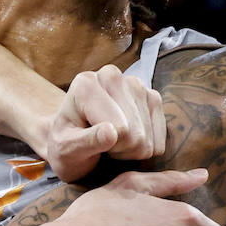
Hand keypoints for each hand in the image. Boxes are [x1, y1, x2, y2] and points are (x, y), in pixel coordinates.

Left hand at [43, 65, 164, 181]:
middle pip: (135, 132)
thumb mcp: (66, 149)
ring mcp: (136, 84)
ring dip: (132, 149)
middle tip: (100, 145)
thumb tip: (112, 132)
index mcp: (86, 83)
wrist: (74, 140)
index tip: (89, 143)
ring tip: (110, 143)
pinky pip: (160, 137)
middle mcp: (112, 75)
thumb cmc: (65, 145)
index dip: (107, 145)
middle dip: (120, 149)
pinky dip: (145, 147)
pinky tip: (126, 141)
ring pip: (148, 136)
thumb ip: (86, 141)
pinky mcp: (152, 97)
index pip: (119, 127)